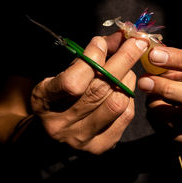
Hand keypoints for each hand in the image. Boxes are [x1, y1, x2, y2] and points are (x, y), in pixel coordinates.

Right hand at [30, 33, 148, 153]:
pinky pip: (125, 116)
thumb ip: (89, 55)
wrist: (51, 135)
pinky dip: (128, 96)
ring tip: (126, 69)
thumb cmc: (59, 96)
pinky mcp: (101, 145)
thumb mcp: (64, 72)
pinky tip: (124, 88)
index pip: (73, 82)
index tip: (103, 41)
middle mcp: (61, 124)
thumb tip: (120, 37)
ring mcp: (82, 138)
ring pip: (116, 102)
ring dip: (127, 79)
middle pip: (100, 89)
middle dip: (122, 60)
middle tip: (137, 43)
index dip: (91, 59)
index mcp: (45, 102)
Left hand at [138, 46, 181, 142]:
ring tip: (149, 95)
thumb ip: (168, 61)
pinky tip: (155, 110)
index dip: (178, 59)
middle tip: (143, 82)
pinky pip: (171, 131)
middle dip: (168, 89)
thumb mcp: (180, 68)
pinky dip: (157, 120)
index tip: (153, 55)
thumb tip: (147, 53)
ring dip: (156, 105)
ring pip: (179, 117)